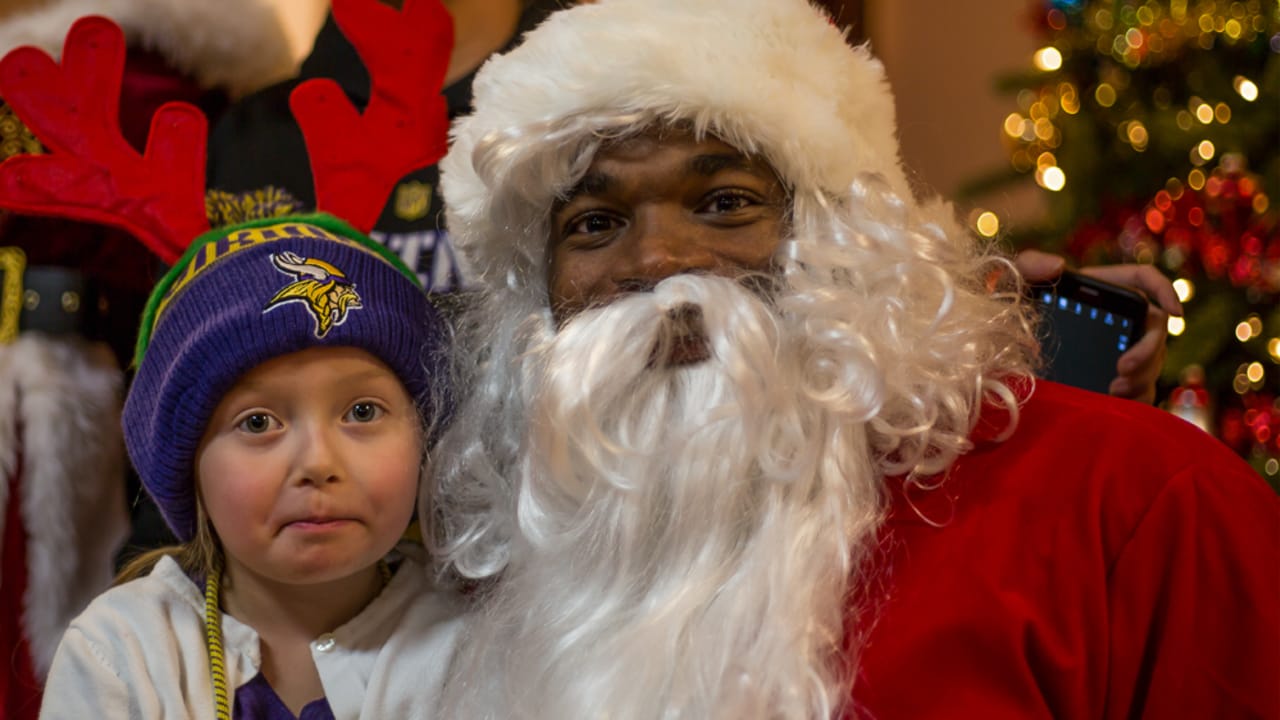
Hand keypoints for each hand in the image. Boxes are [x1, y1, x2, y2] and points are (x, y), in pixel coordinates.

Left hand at [1015, 249, 1182, 404]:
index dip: (1166, 290)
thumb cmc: (1012, 309)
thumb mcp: (1014, 282)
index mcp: (1102, 289)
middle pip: (1154, 330)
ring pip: (1152, 363)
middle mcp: (1119, 318)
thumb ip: (1029, 264)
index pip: (1144, 280)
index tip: (1176, 312)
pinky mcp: (1113, 378)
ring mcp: (1119, 349)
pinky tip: (1117, 403)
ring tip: (1114, 389)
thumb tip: (1058, 265)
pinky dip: (1137, 399)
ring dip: (1142, 377)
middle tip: (1122, 368)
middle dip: (1148, 350)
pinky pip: (1141, 390)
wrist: (1003, 348)